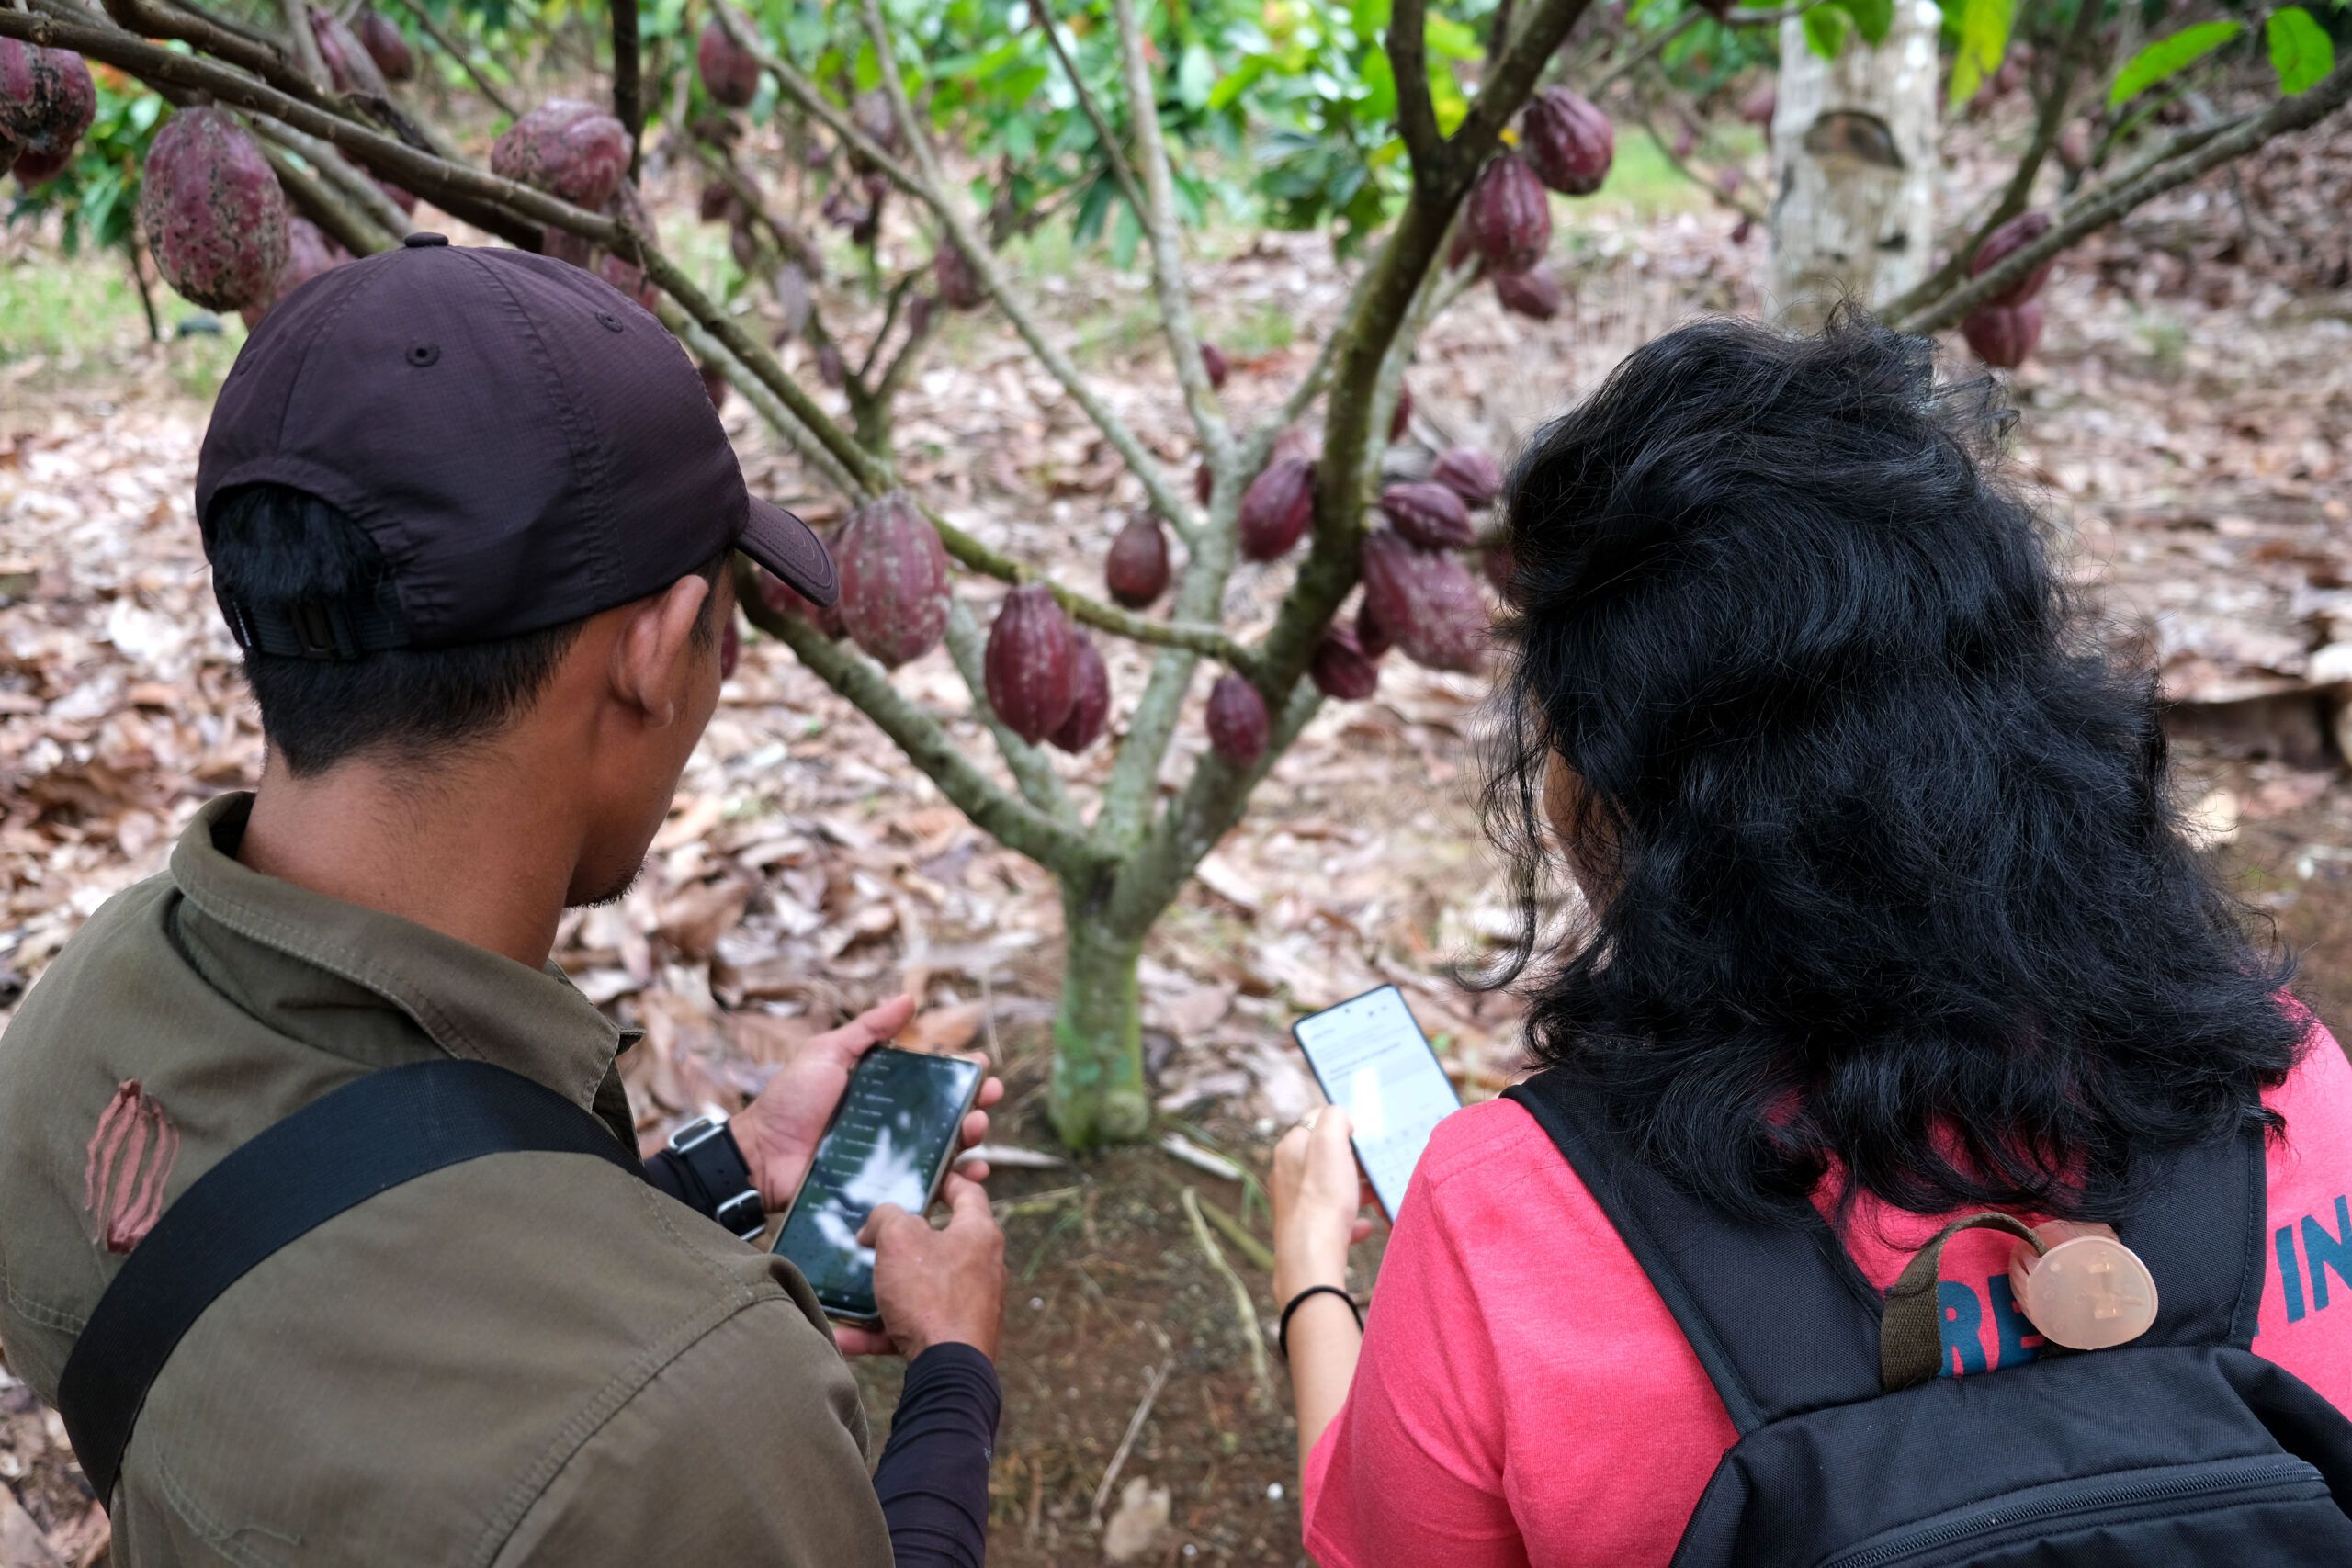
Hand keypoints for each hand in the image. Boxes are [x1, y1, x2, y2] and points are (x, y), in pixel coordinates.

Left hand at [731, 994, 1005, 1207]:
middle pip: (947, 1114)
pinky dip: (955, 1179)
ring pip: (944, 1148)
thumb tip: (908, 998)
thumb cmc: (789, 1101)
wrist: (761, 1155)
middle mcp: (893, 1124)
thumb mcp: (827, 1053)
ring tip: (977, 1128)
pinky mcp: (886, 1188)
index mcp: (883, 1091)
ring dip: (970, 1138)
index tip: (982, 1067)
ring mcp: (891, 1157)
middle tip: (990, 1097)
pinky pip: (927, 1184)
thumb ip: (867, 1029)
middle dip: (976, 1104)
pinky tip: (972, 1171)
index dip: (961, 1074)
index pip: (932, 1080)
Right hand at [836, 1172, 1006, 1361]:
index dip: (946, 1180)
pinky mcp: (957, 1337)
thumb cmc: (931, 1297)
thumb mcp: (899, 1240)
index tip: (926, 1178)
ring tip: (851, 1294)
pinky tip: (847, 1337)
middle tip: (873, 1241)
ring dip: (884, 1293)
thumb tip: (876, 1226)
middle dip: (903, 1243)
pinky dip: (882, 1331)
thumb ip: (886, 1218)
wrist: (950, 1372)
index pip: (968, 1193)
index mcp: (979, 1234)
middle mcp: (983, 1267)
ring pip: (921, 1289)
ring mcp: (972, 1305)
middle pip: (940, 1243)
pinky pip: (913, 1327)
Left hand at [1270, 1107, 1376, 1305]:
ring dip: (1358, 1192)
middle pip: (1327, 1158)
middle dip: (1356, 1164)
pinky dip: (1352, 1220)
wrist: (1312, 1258)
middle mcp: (1287, 1173)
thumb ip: (1333, 1118)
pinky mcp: (1305, 1229)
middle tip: (1376, 1171)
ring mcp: (1295, 1203)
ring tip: (1377, 1201)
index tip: (1364, 1138)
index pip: (1317, 1122)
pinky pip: (1334, 1218)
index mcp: (1290, 1148)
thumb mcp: (1331, 1143)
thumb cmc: (1323, 1200)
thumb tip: (1339, 1116)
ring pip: (1332, 1188)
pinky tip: (1365, 1226)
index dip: (1343, 1127)